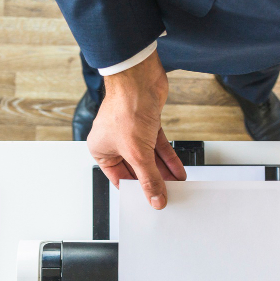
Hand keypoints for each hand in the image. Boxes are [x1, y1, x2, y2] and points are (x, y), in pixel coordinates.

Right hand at [87, 50, 187, 209]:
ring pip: (149, 159)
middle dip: (153, 181)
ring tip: (176, 186)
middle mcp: (115, 141)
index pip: (120, 178)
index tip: (150, 201)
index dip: (136, 190)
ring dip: (164, 172)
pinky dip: (169, 159)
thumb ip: (149, 178)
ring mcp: (132, 133)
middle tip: (166, 195)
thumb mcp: (137, 153)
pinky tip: (178, 170)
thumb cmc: (125, 107)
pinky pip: (158, 147)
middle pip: (136, 169)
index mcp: (101, 150)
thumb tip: (155, 198)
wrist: (139, 79)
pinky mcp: (147, 124)